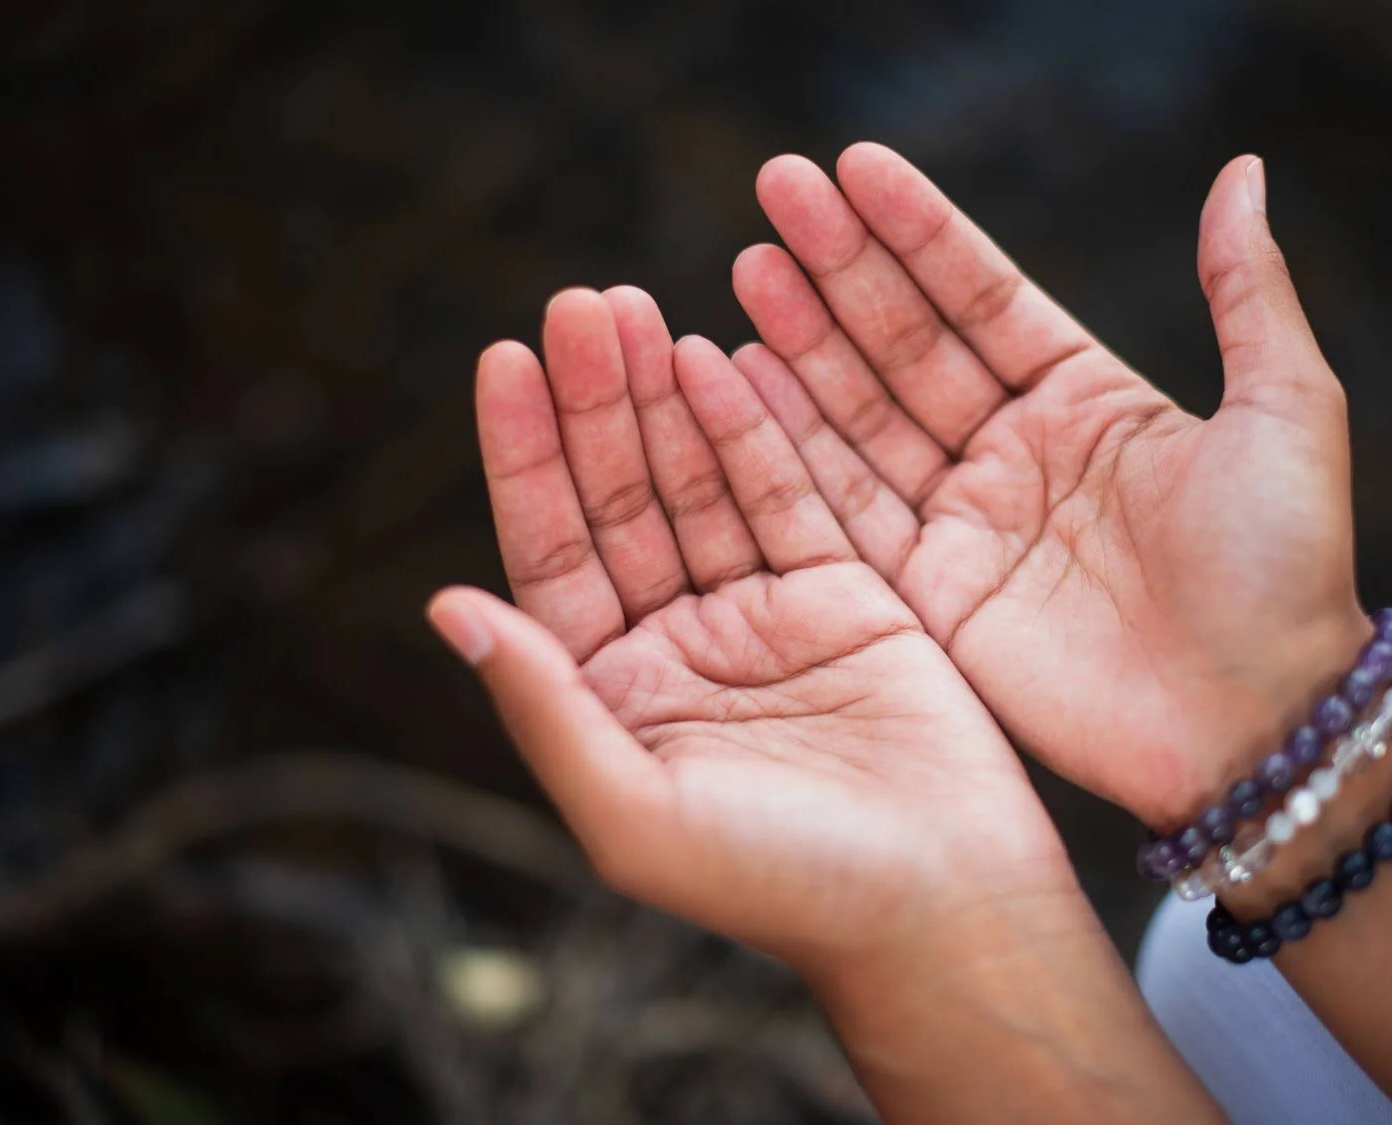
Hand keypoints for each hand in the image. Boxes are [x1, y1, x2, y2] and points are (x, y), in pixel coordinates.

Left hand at [427, 288, 1070, 971]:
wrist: (942, 904)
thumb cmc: (782, 885)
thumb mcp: (634, 813)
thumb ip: (545, 709)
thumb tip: (448, 608)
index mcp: (615, 696)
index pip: (552, 555)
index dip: (525, 458)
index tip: (506, 363)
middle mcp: (678, 646)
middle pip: (621, 501)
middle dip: (596, 403)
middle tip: (580, 305)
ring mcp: (761, 616)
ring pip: (698, 483)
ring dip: (663, 398)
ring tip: (632, 307)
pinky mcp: (844, 596)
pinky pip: (788, 494)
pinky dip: (752, 429)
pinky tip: (716, 358)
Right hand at [730, 145, 1370, 826]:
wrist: (1262, 725)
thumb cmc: (1287, 569)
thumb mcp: (1287, 409)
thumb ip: (1246, 291)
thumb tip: (1243, 169)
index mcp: (1087, 401)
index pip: (982, 297)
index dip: (919, 233)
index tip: (854, 165)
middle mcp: (1014, 454)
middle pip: (906, 344)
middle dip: (840, 269)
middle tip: (776, 190)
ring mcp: (965, 526)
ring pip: (863, 417)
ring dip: (802, 345)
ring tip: (747, 267)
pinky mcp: (930, 598)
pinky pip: (847, 508)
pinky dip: (793, 449)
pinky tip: (743, 379)